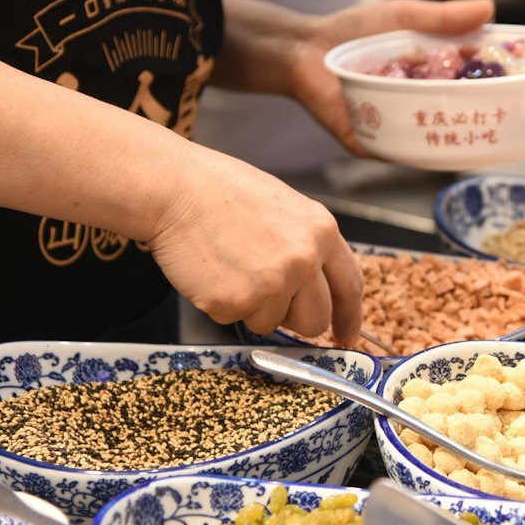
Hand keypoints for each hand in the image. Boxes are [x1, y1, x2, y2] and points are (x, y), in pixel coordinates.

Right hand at [146, 144, 363, 342]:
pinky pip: (235, 320)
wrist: (174, 189)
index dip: (349, 317)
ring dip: (252, 307)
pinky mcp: (236, 302)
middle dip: (295, 318)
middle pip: (315, 320)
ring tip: (232, 267)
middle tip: (268, 297)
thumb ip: (308, 246)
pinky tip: (213, 272)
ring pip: (272, 324)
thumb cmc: (221, 192)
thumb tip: (317, 286)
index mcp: (321, 232)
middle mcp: (304, 260)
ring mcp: (271, 284)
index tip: (346, 334)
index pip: (350, 286)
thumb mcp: (285, 208)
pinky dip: (222, 304)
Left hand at [290, 0, 494, 154]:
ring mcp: (397, 129)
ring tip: (483, 133)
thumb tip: (489, 9)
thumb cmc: (351, 31)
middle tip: (512, 116)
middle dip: (487, 121)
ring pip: (434, 143)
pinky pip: (400, 154)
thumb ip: (443, 16)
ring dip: (458, 139)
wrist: (303, 51)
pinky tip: (437, 146)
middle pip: (460, 120)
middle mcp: (418, 108)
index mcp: (431, 79)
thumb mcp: (403, 15)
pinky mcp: (372, 145)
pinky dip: (418, 152)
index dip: (499, 90)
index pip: (472, 88)